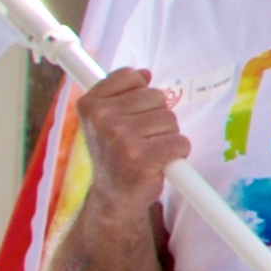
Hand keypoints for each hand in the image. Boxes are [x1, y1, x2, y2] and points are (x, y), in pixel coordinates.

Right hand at [72, 67, 188, 192]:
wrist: (114, 196)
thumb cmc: (115, 154)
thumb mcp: (107, 119)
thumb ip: (123, 94)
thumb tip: (144, 73)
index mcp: (90, 104)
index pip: (131, 76)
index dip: (140, 94)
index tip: (131, 114)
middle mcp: (102, 118)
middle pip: (156, 96)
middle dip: (157, 117)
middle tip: (142, 139)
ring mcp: (121, 137)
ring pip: (170, 118)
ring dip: (167, 135)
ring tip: (149, 151)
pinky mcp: (142, 158)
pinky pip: (180, 141)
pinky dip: (178, 152)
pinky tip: (160, 163)